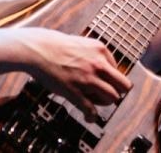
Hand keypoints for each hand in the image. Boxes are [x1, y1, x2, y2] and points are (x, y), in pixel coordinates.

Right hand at [15, 28, 131, 121]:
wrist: (36, 49)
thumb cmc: (56, 46)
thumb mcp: (82, 43)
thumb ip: (95, 54)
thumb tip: (106, 68)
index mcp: (101, 50)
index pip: (118, 72)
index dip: (110, 79)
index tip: (101, 82)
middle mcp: (98, 64)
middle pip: (124, 86)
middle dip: (117, 92)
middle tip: (106, 95)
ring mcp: (87, 79)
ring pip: (112, 98)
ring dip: (104, 103)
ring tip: (95, 103)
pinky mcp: (75, 91)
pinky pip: (91, 110)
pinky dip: (92, 116)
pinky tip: (89, 117)